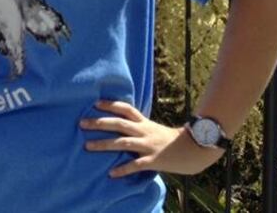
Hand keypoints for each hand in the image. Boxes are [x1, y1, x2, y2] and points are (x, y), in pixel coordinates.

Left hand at [81, 100, 223, 176]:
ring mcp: (148, 145)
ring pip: (122, 143)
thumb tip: (122, 125)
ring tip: (87, 146)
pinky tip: (111, 173)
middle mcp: (144, 131)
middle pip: (119, 124)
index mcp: (145, 123)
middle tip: (81, 123)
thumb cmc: (171, 141)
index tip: (95, 103)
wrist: (195, 150)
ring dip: (104, 144)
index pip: (126, 109)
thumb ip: (140, 127)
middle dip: (99, 123)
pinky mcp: (153, 160)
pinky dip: (123, 169)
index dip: (110, 105)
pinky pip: (135, 165)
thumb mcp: (154, 129)